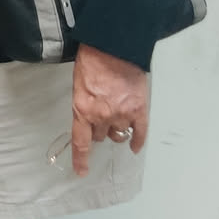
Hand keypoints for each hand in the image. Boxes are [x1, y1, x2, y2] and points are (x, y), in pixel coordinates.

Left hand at [68, 43, 149, 175]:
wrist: (113, 46)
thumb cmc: (91, 61)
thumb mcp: (78, 85)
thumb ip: (84, 105)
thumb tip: (89, 119)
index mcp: (83, 110)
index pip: (81, 142)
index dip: (81, 159)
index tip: (81, 171)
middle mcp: (103, 116)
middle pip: (101, 136)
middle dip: (99, 130)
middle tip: (100, 119)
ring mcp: (123, 114)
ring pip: (119, 134)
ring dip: (116, 131)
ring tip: (115, 122)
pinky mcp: (139, 109)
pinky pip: (140, 132)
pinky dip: (138, 140)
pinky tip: (135, 146)